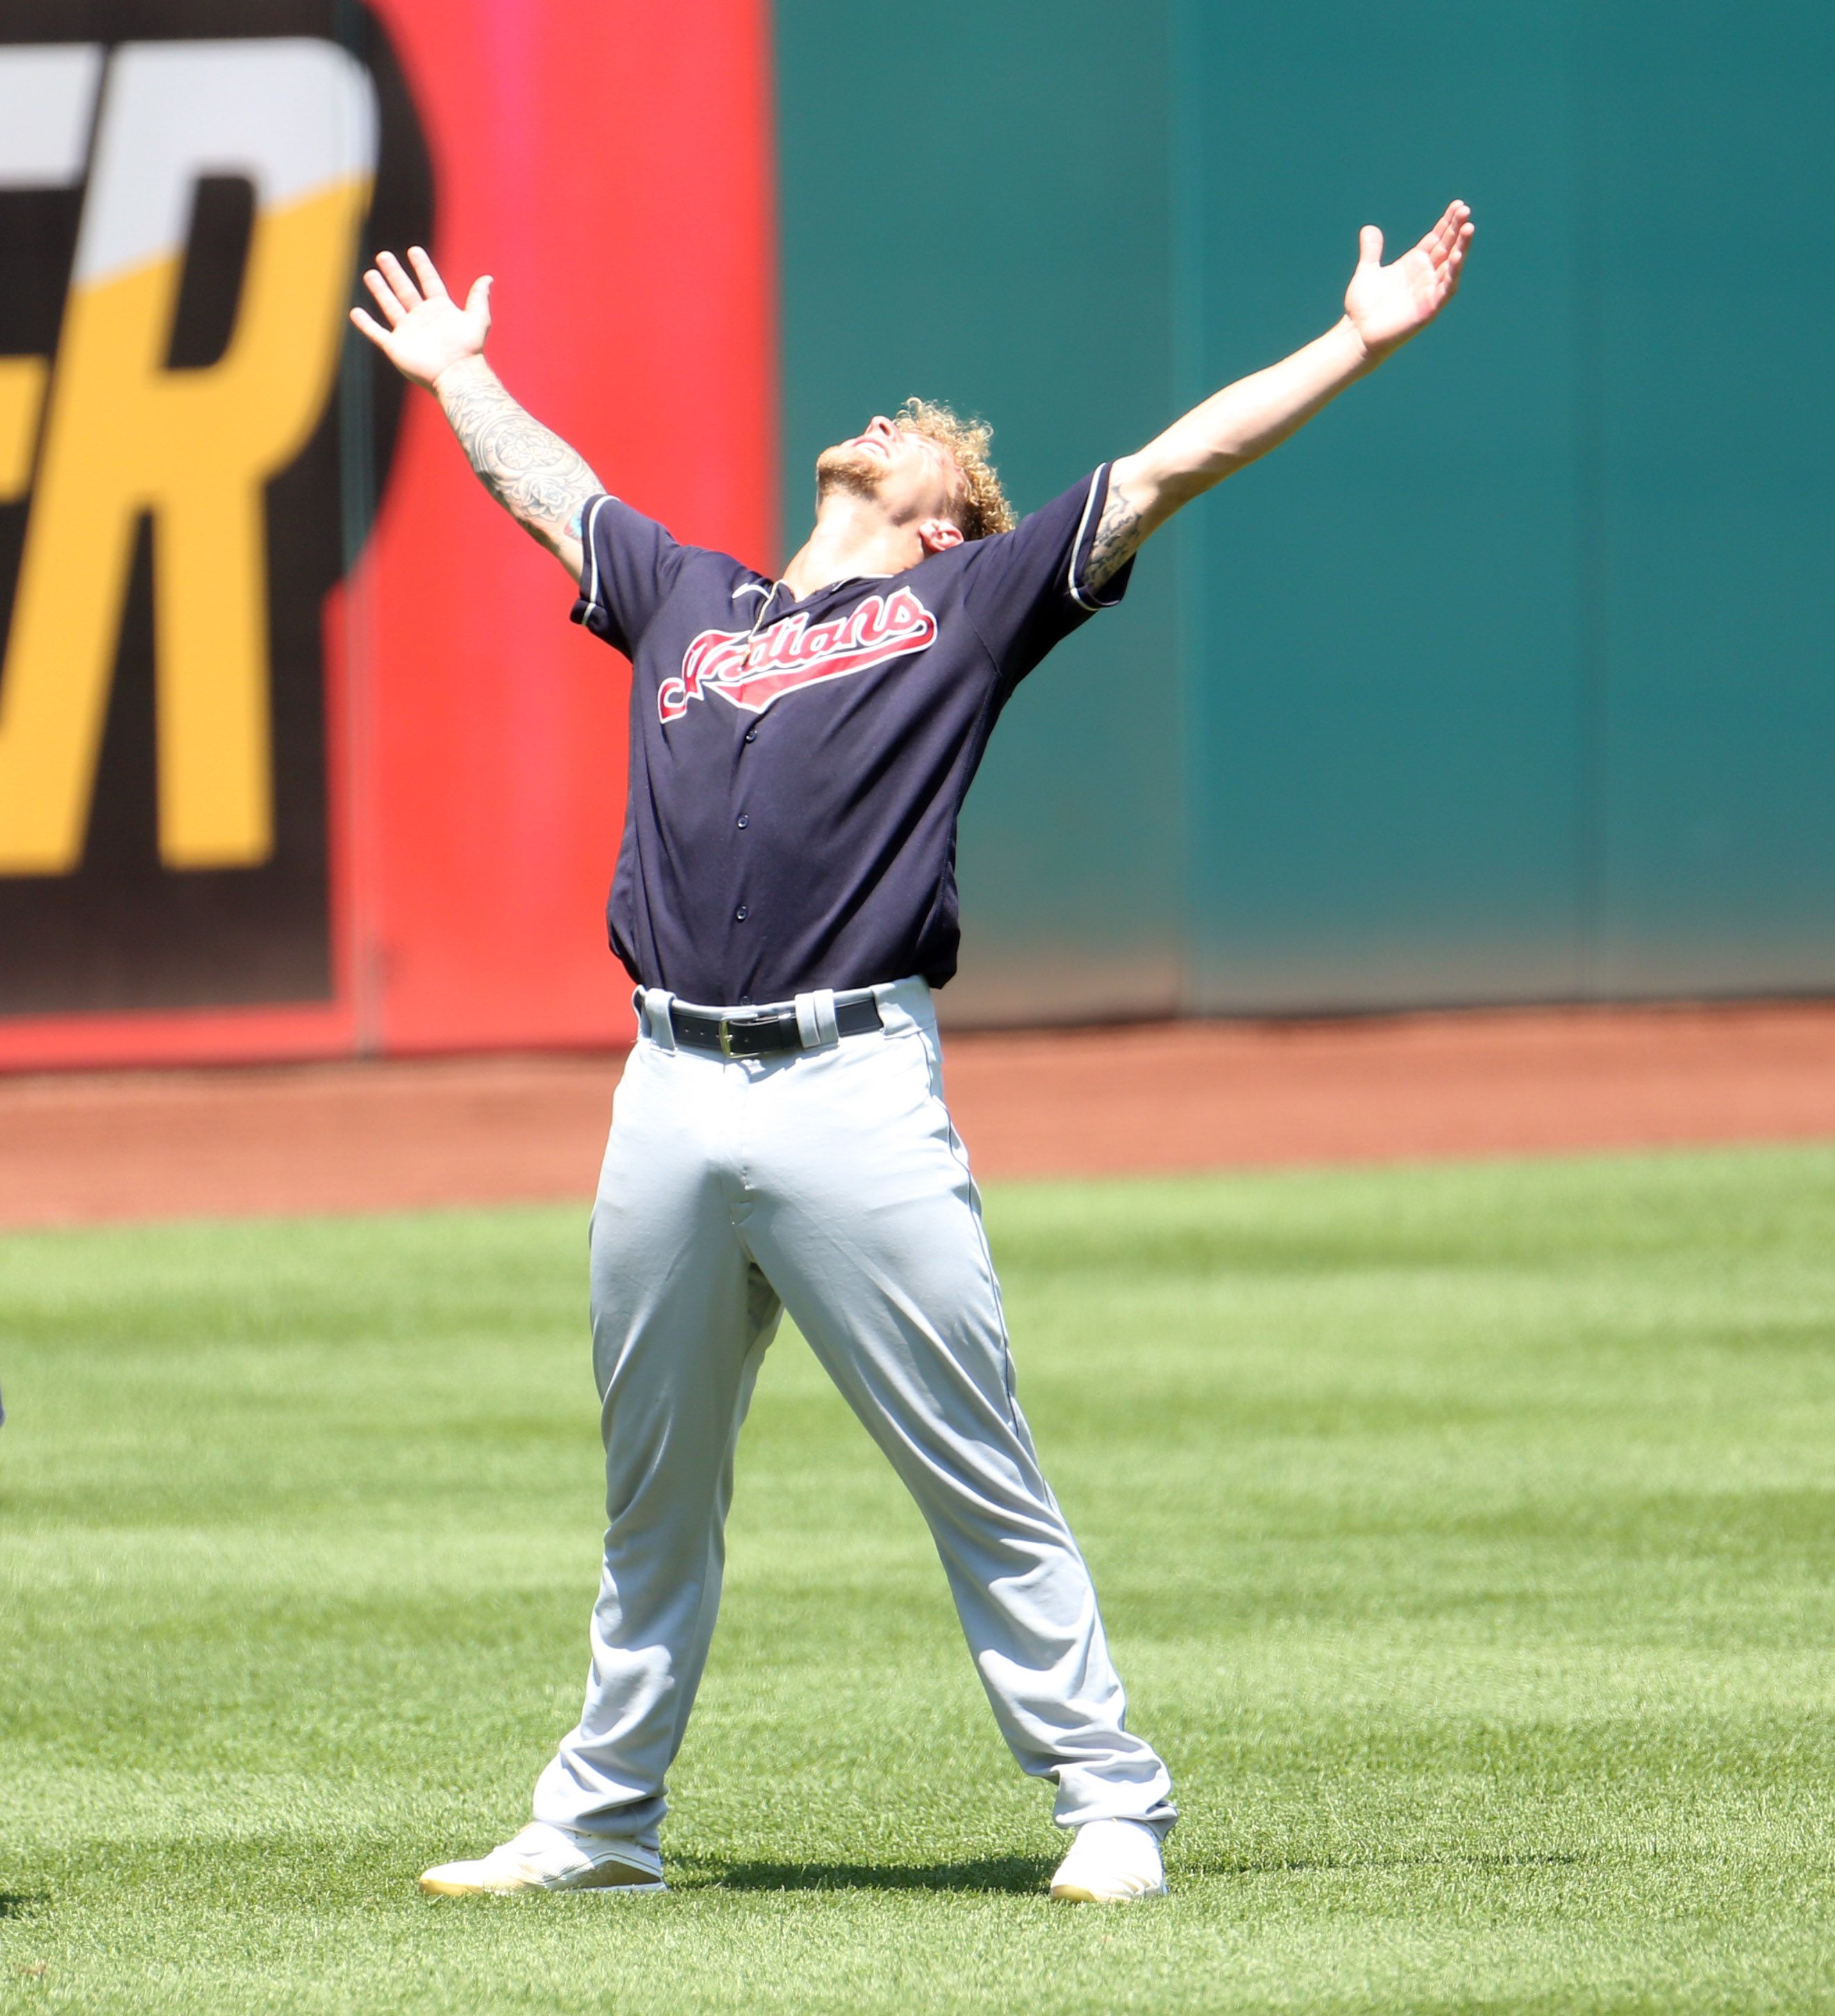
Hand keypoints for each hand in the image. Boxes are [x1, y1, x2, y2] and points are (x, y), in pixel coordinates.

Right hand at [349, 247, 491, 392]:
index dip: (422, 267)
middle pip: (405, 290)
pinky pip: (377, 333)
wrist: (456, 375)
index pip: (429, 282)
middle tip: (383, 255)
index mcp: (440, 310)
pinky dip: (366, 323)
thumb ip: (479, 298)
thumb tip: (488, 278)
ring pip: (390, 306)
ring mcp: (408, 332)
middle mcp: (422, 318)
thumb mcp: (478, 320)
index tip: (414, 251)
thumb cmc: (468, 350)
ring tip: (370, 274)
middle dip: (394, 273)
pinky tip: (356, 312)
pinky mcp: (396, 347)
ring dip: (380, 290)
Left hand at [1342, 201, 1473, 361]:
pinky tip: (1458, 255)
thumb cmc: (1363, 307)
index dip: (1447, 222)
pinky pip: (1446, 288)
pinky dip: (1453, 272)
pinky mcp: (1429, 308)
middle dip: (1456, 228)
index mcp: (1414, 263)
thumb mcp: (1367, 271)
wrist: (1357, 334)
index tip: (1457, 204)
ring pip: (1451, 265)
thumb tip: (1369, 228)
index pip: (1436, 238)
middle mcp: (1425, 275)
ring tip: (1469, 227)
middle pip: (1446, 247)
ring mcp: (1428, 291)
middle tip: (1465, 209)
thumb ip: (1372, 251)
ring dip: (1461, 246)